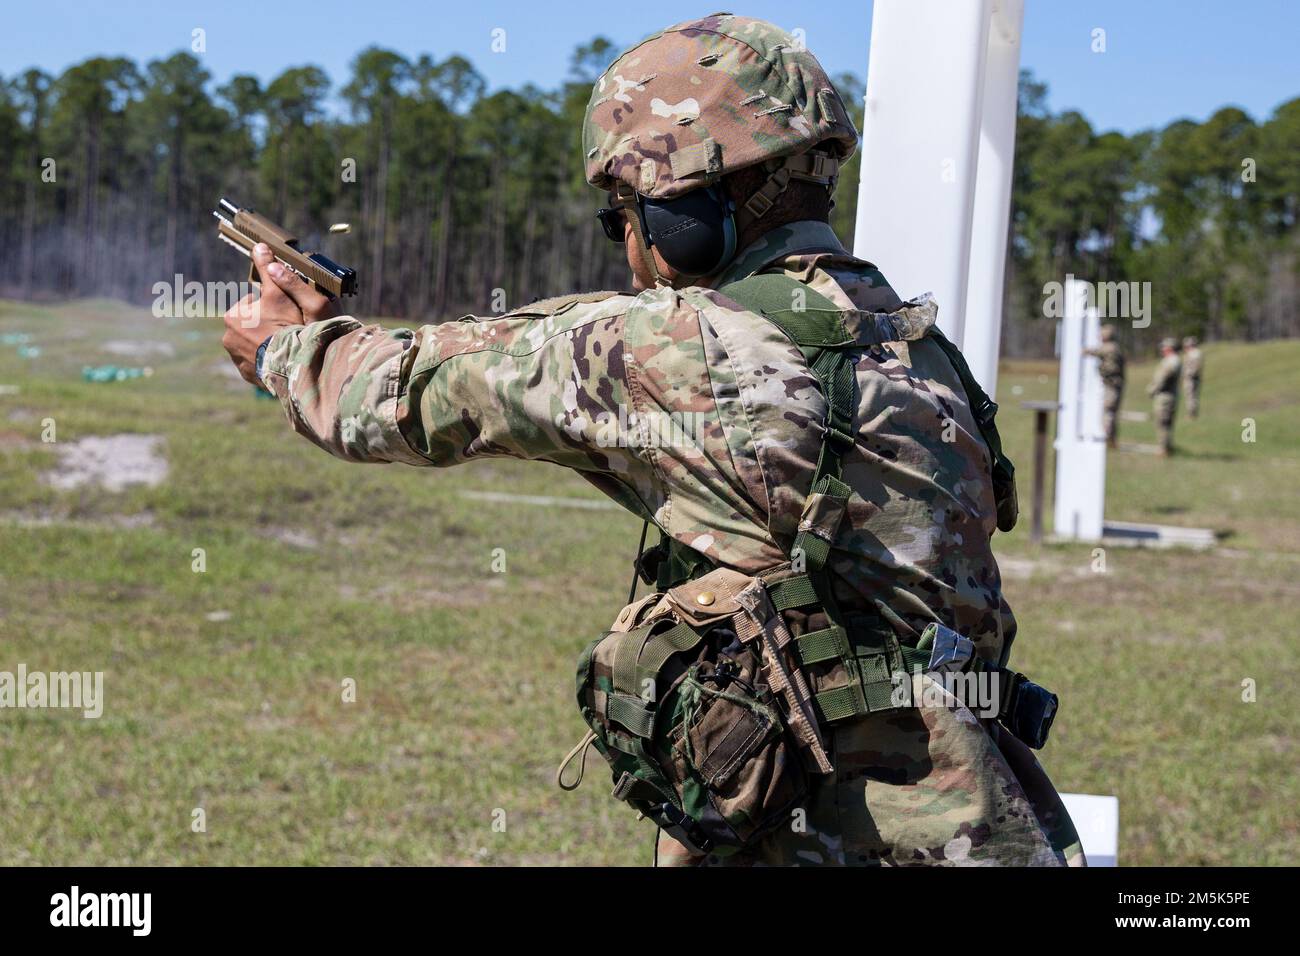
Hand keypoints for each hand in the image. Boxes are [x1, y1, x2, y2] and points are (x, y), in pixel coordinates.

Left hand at [222, 243, 341, 384]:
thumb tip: (259, 245)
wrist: (295, 366)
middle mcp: (228, 338)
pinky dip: (268, 360)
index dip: (272, 304)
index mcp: (233, 316)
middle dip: (266, 324)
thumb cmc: (288, 326)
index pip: (252, 304)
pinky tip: (282, 359)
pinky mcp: (248, 376)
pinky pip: (258, 364)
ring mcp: (237, 360)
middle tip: (288, 327)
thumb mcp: (280, 293)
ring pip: (254, 344)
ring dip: (266, 343)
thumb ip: (269, 270)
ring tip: (286, 344)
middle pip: (251, 325)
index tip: (285, 311)